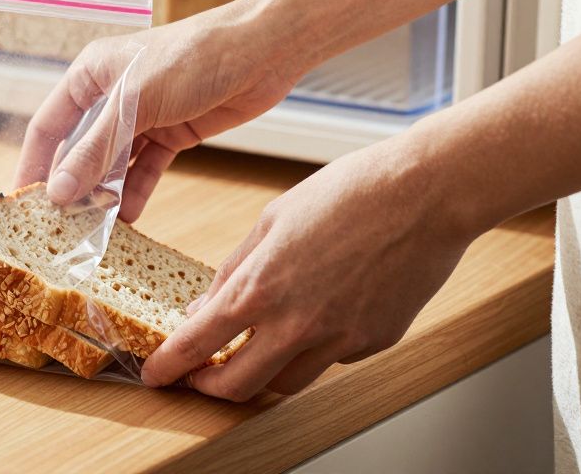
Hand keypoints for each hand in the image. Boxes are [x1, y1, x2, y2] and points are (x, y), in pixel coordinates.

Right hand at [16, 0, 304, 221]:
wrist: (263, 49)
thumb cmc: (193, 56)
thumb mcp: (136, 104)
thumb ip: (96, 150)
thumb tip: (58, 192)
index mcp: (90, 75)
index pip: (49, 126)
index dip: (35, 165)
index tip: (23, 203)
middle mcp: (111, 96)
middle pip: (80, 149)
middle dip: (73, 187)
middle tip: (61, 227)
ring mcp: (143, 116)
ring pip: (113, 164)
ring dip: (105, 196)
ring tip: (94, 232)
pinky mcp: (173, 133)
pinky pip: (146, 169)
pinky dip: (136, 192)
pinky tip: (128, 219)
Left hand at [140, 137, 478, 398]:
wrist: (426, 194)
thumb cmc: (350, 193)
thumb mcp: (272, 220)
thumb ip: (235, 269)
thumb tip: (206, 305)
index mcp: (261, 287)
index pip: (198, 344)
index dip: (168, 366)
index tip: (155, 374)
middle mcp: (298, 324)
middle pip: (238, 386)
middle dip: (209, 387)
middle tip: (200, 376)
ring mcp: (339, 339)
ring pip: (286, 384)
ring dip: (261, 374)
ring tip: (254, 350)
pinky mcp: (374, 342)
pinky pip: (330, 360)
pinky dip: (312, 349)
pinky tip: (316, 316)